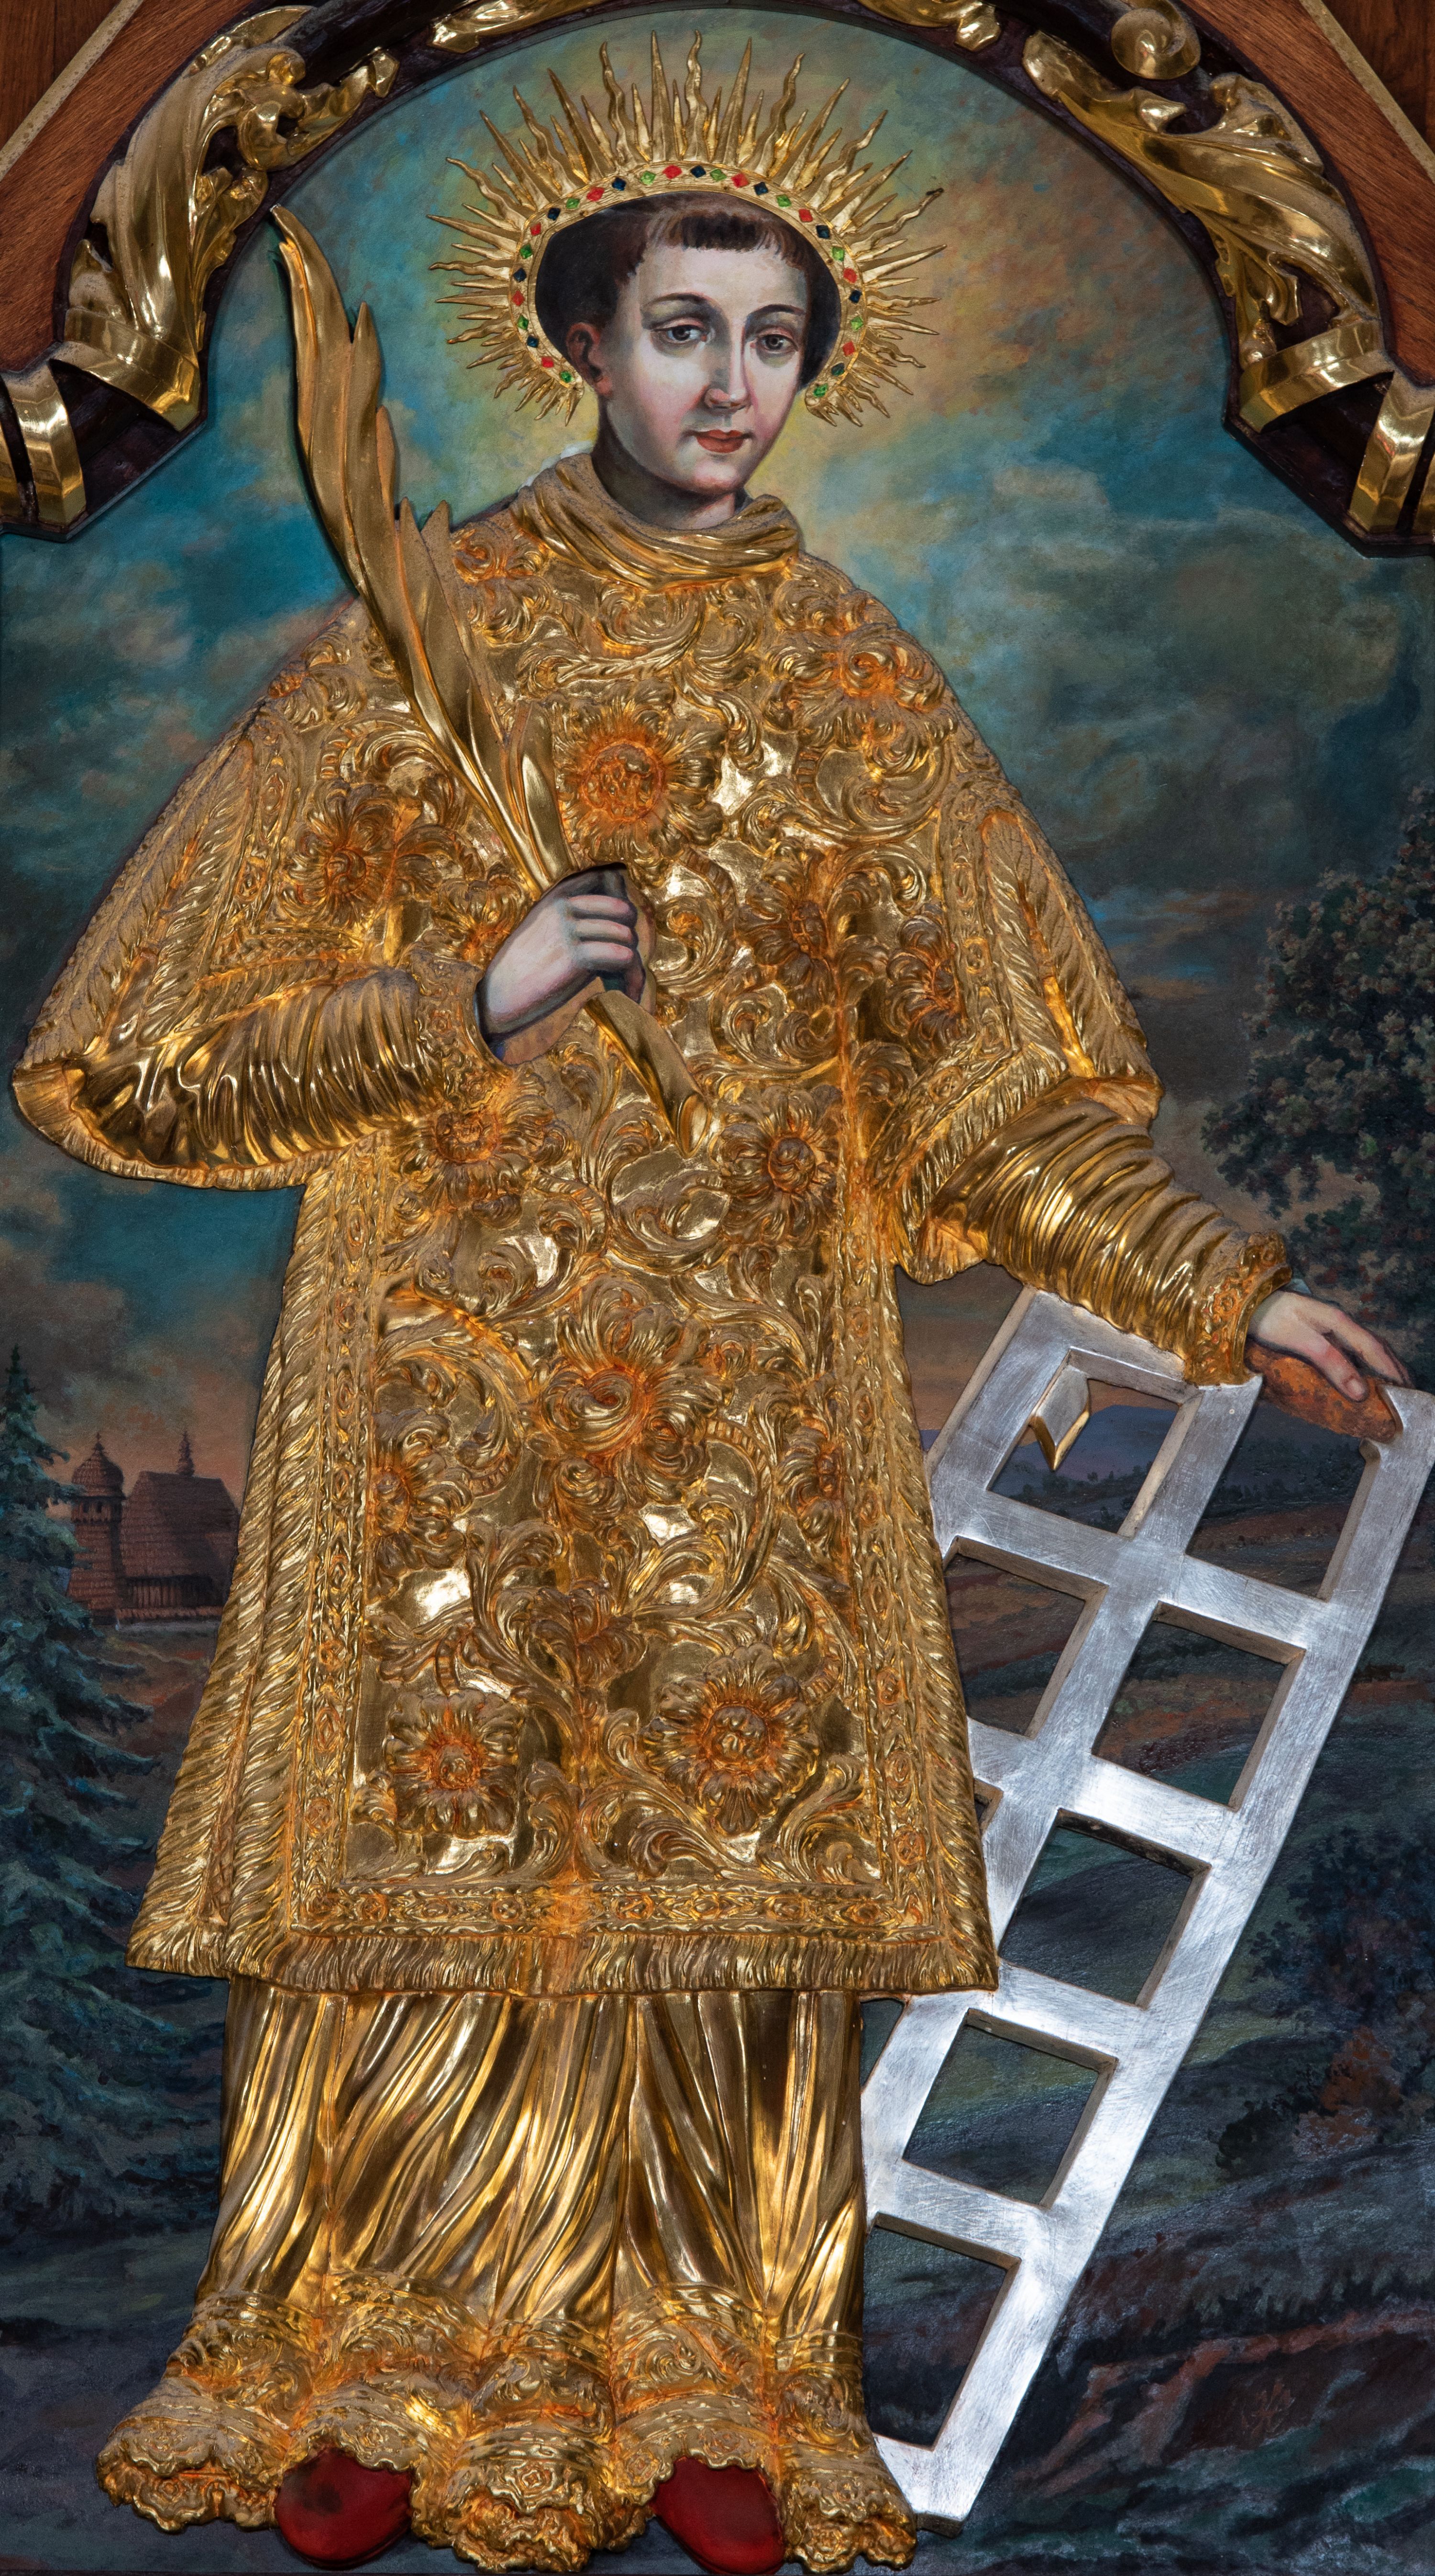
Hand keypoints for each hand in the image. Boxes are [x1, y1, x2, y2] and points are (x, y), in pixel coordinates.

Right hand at [478, 867, 643, 1046]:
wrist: (497, 996)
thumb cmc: (522, 969)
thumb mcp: (541, 929)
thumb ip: (569, 917)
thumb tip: (610, 918)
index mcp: (556, 898)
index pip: (603, 878)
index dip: (621, 903)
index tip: (623, 928)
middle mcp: (564, 908)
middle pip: (623, 910)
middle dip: (630, 936)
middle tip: (625, 961)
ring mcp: (569, 930)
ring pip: (626, 936)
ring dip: (633, 964)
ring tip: (628, 984)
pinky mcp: (575, 957)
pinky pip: (623, 958)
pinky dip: (632, 979)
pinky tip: (628, 994)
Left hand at [1246, 1290, 1409, 1401]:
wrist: (1246, 1301)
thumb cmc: (1269, 1320)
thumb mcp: (1299, 1340)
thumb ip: (1330, 1363)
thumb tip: (1360, 1391)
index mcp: (1338, 1321)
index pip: (1373, 1350)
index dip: (1390, 1371)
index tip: (1404, 1392)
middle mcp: (1340, 1321)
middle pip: (1375, 1346)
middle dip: (1394, 1368)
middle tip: (1408, 1392)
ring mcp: (1331, 1324)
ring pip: (1366, 1346)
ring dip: (1383, 1364)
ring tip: (1395, 1384)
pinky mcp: (1320, 1329)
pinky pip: (1352, 1347)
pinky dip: (1366, 1361)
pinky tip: (1365, 1372)